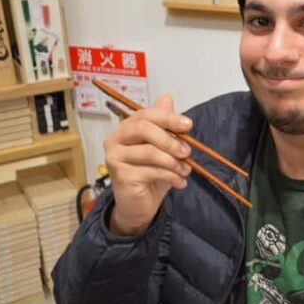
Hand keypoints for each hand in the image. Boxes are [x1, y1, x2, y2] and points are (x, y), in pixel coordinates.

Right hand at [103, 95, 192, 235]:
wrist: (138, 205)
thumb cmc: (150, 174)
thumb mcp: (162, 148)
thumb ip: (164, 125)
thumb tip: (166, 98)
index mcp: (125, 128)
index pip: (145, 115)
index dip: (168, 117)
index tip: (188, 125)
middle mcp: (115, 140)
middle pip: (143, 129)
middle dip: (170, 139)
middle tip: (187, 151)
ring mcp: (115, 158)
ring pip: (150, 152)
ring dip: (174, 162)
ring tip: (186, 170)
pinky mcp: (120, 176)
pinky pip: (151, 171)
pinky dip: (171, 176)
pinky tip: (179, 182)